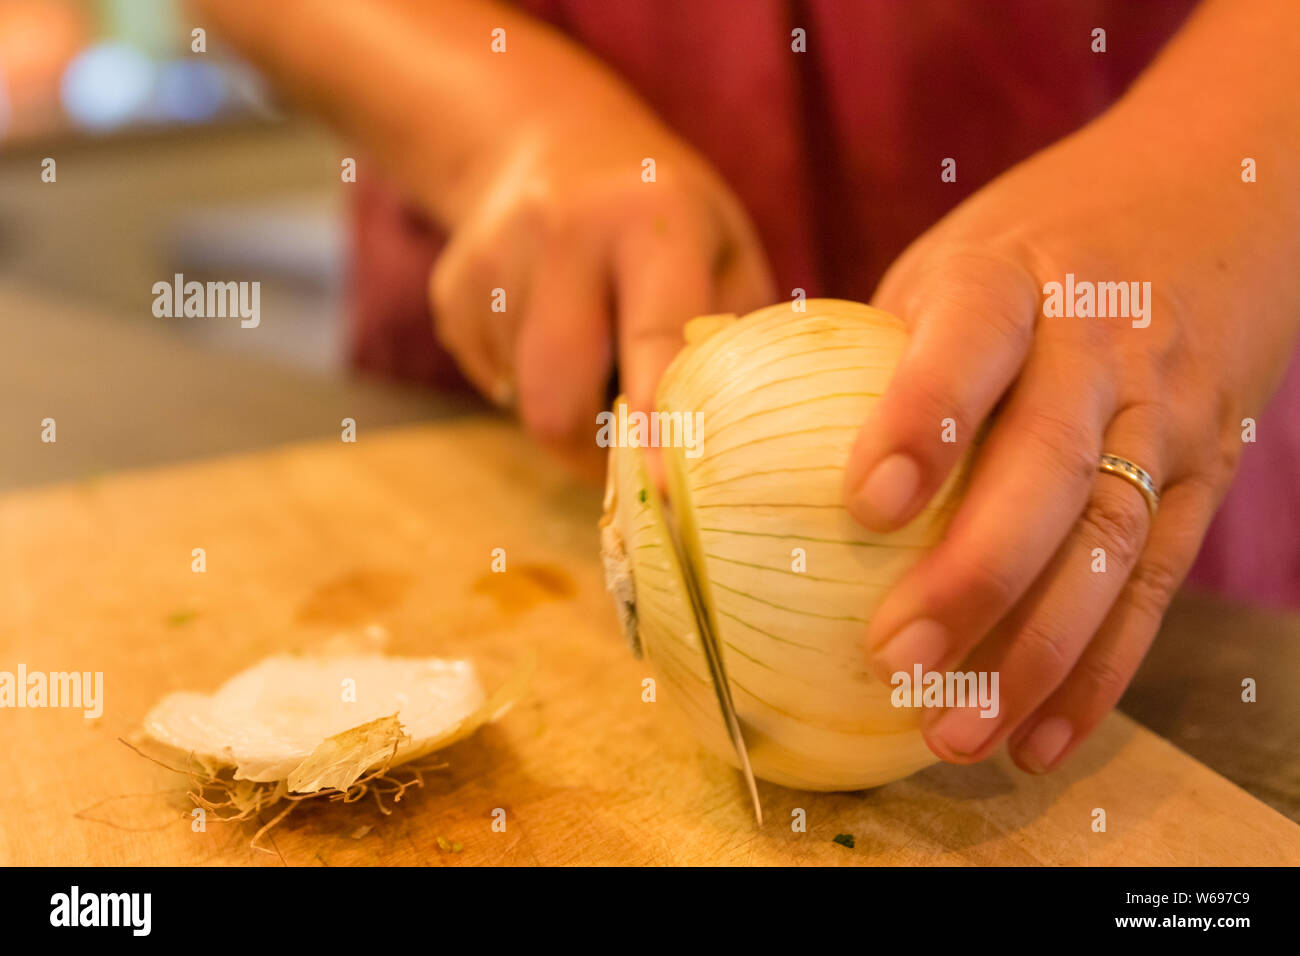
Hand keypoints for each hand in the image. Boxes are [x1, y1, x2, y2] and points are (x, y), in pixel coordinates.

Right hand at [429, 96, 772, 466]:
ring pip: (520, 397)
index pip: (654, 341)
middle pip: (556, 395)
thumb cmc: (661, 209)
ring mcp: (493, 258)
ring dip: (564, 403)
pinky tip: (546, 324)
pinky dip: (523, 380)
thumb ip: (736, 331)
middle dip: (589, 452)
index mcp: (650, 220)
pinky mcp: (451, 288)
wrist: (546, 137)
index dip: (660, 426)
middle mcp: (563, 233)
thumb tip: (729, 435)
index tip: (668, 496)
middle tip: (624, 452)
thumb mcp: (725, 243)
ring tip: (591, 345)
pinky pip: (489, 379)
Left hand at [842, 106, 1299, 772]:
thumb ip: (865, 349)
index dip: (924, 419)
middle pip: (1051, 466)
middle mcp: (1101, 346)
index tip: (862, 506)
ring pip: (1111, 545)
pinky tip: (1040, 740)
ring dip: (1035, 653)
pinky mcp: (1202, 476)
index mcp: (1012, 279)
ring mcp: (1165, 415)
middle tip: (893, 660)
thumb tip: (712, 434)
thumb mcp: (946, 263)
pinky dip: (1099, 672)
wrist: (1209, 202)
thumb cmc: (1032, 253)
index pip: (972, 341)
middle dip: (975, 574)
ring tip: (956, 734)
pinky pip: (1154, 585)